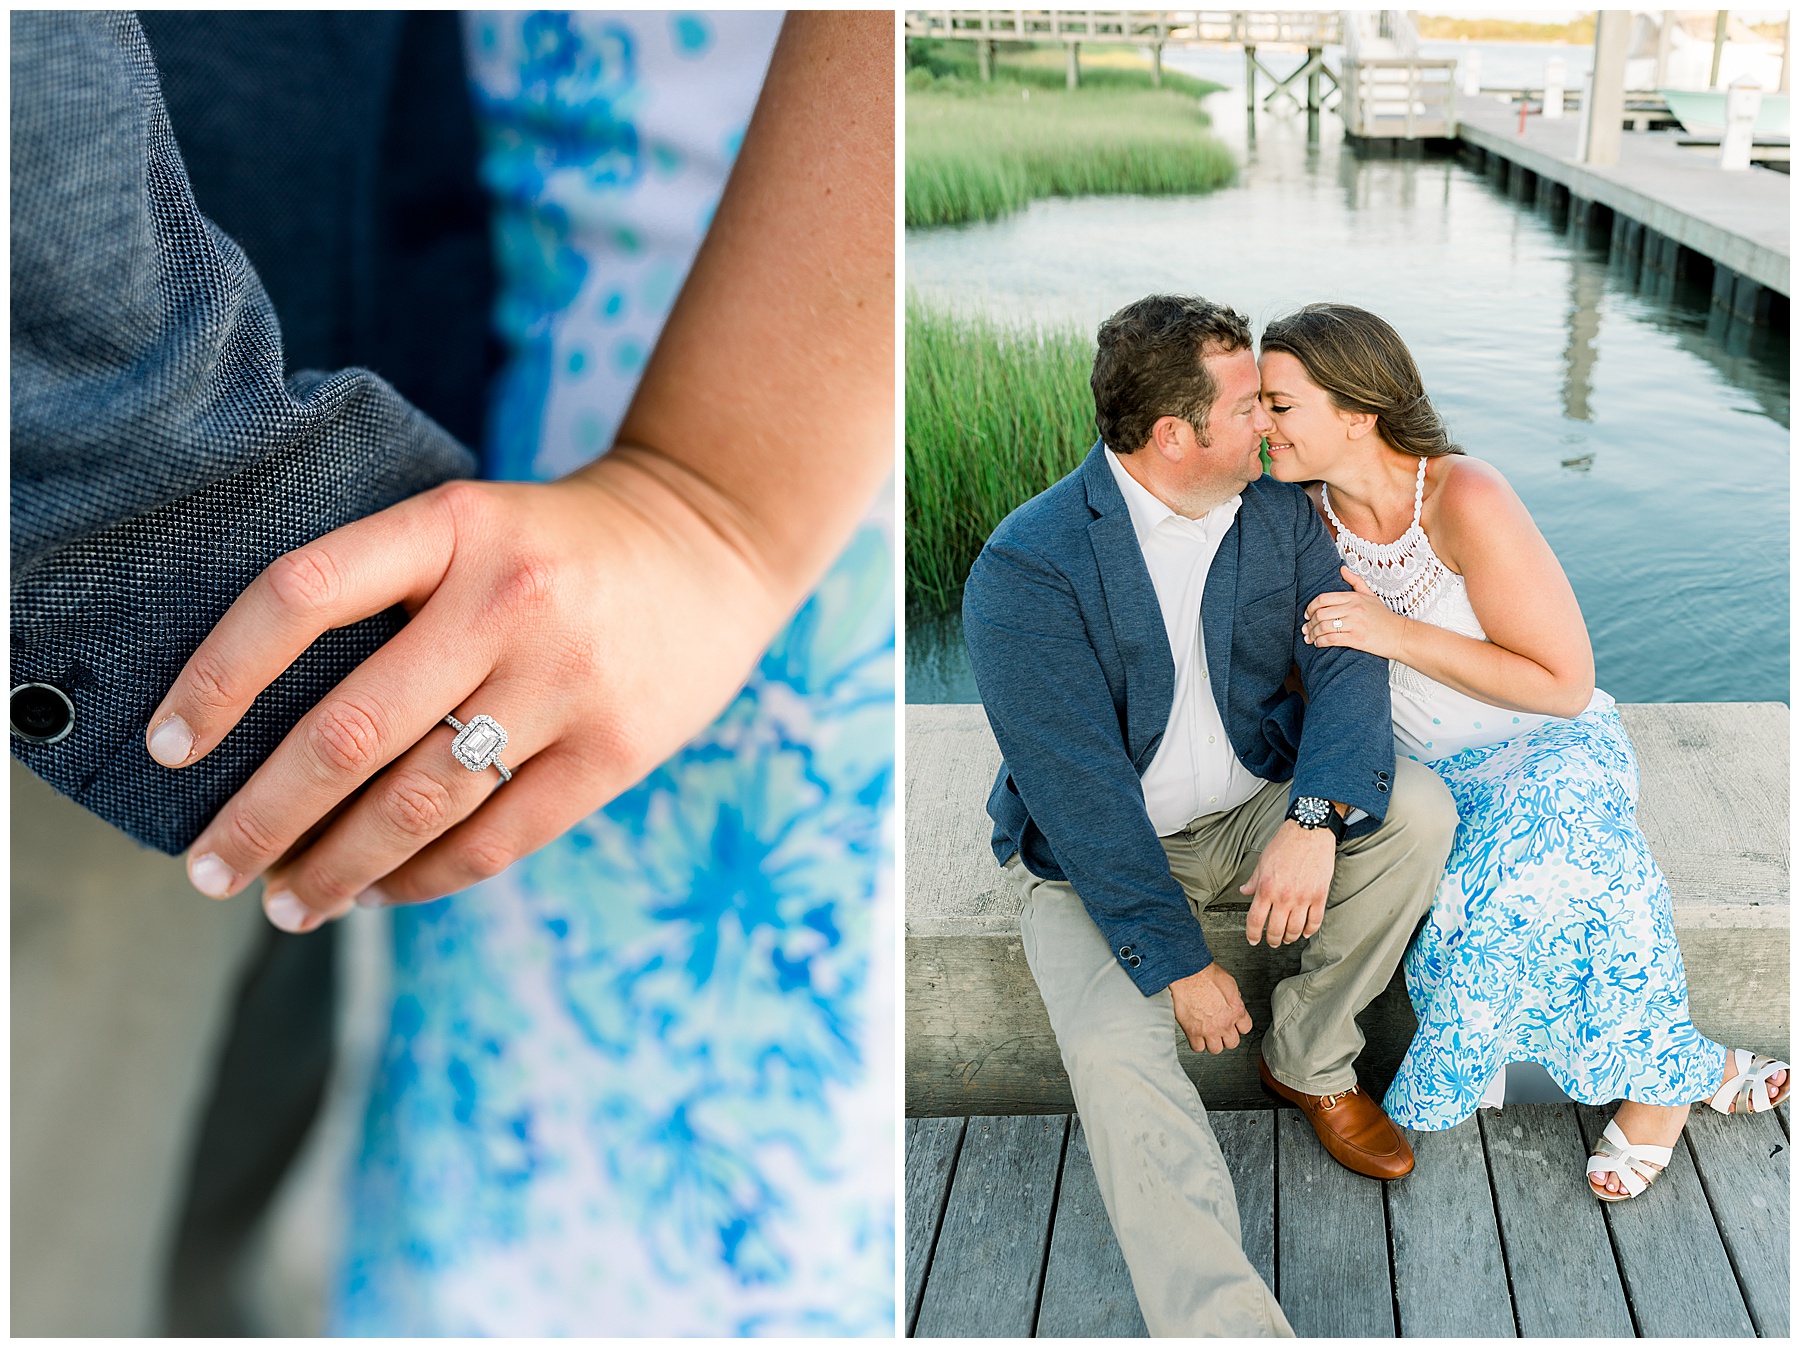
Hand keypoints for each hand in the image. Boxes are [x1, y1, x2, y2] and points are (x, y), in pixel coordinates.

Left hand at [149, 454, 791, 930]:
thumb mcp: (470, 525)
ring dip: (335, 869)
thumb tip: (259, 729)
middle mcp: (507, 599)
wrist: (710, 546)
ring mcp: (568, 679)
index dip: (219, 679)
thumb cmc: (555, 547)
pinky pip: (495, 838)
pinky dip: (423, 878)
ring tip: (286, 904)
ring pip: (418, 804)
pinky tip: (381, 892)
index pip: (302, 596)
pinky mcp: (615, 750)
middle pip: (349, 733)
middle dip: (260, 820)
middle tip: (207, 871)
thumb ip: (385, 593)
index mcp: (452, 526)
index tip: (167, 748)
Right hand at [1169, 961, 1253, 1054]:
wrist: (1187, 973)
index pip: (1246, 1028)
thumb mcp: (1229, 983)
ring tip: (1207, 1033)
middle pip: (1232, 1043)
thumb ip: (1234, 999)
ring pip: (1216, 1049)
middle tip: (1220, 1029)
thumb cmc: (1205, 974)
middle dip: (1226, 1037)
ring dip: (1212, 1042)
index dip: (1239, 1026)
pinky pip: (1197, 1047)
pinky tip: (1196, 1034)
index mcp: (1236, 1011)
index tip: (1233, 1024)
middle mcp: (1224, 1023)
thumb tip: (1234, 1003)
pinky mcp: (1193, 1031)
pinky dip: (1197, 1043)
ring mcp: (1208, 1029)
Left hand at [1241, 818, 1335, 946]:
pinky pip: (1315, 921)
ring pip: (1295, 930)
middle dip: (1272, 940)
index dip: (1252, 934)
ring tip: (1287, 938)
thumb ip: (1253, 881)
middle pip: (1275, 930)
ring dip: (1290, 937)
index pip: (1255, 920)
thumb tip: (1244, 892)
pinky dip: (1310, 930)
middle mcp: (1284, 896)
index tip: (1253, 940)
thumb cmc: (1285, 844)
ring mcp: (1303, 897)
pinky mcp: (1320, 895)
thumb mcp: (1262, 861)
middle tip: (1272, 942)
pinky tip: (1305, 932)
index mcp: (1266, 888)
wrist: (1309, 831)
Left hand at [1303, 566, 1407, 659]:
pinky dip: (1320, 642)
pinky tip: (1318, 643)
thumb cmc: (1384, 617)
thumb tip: (1342, 568)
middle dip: (1309, 622)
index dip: (1310, 607)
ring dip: (1312, 633)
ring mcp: (1355, 624)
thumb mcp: (1371, 595)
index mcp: (1354, 597)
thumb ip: (1355, 581)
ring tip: (1309, 637)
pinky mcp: (1356, 639)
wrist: (1400, 635)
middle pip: (1320, 613)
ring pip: (1323, 627)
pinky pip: (1331, 639)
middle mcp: (1353, 609)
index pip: (1323, 599)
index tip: (1307, 614)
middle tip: (1306, 628)